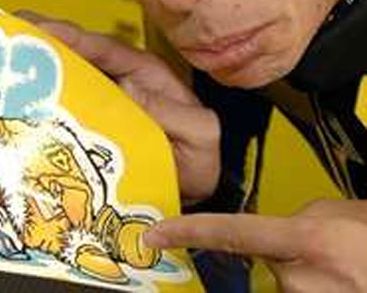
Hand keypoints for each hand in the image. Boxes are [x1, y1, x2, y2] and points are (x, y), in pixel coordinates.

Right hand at [16, 11, 220, 202]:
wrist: (184, 186)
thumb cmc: (196, 158)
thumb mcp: (199, 135)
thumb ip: (176, 115)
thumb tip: (129, 90)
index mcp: (141, 72)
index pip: (102, 48)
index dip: (71, 36)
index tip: (39, 29)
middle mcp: (114, 79)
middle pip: (72, 54)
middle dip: (38, 40)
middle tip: (1, 33)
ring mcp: (96, 100)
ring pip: (59, 76)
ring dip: (28, 67)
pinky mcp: (82, 122)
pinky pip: (56, 106)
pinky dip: (32, 100)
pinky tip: (7, 99)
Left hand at [143, 199, 366, 291]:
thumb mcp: (344, 215)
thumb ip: (302, 220)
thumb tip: (277, 238)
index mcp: (309, 242)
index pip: (233, 233)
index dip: (189, 233)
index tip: (154, 236)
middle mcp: (302, 281)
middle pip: (271, 263)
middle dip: (290, 254)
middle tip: (338, 250)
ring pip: (290, 284)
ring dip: (311, 275)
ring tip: (351, 267)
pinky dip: (320, 286)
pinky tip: (346, 280)